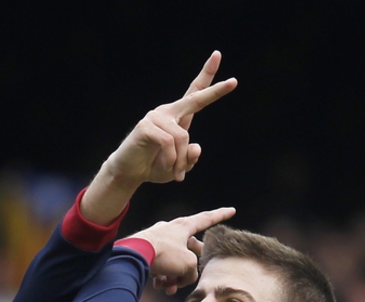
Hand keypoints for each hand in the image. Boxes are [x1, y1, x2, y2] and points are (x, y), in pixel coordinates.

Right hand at [105, 51, 237, 184]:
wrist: (130, 172)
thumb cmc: (156, 166)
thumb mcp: (181, 166)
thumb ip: (191, 158)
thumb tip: (197, 147)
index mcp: (180, 117)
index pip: (196, 95)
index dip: (210, 80)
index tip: (223, 64)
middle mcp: (169, 112)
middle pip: (196, 99)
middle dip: (216, 91)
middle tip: (234, 82)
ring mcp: (156, 117)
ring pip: (182, 137)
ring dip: (181, 161)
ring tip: (177, 174)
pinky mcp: (146, 126)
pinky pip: (169, 143)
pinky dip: (172, 160)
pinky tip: (167, 167)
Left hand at [128, 207, 236, 294]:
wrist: (132, 256)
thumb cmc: (163, 254)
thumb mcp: (188, 264)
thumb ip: (193, 270)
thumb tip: (185, 276)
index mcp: (184, 226)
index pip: (207, 219)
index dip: (221, 215)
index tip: (232, 210)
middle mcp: (171, 231)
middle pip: (189, 250)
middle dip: (190, 268)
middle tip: (188, 278)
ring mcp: (158, 240)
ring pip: (174, 261)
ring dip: (174, 276)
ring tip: (169, 287)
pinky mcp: (146, 251)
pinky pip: (160, 265)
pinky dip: (162, 277)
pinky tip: (159, 286)